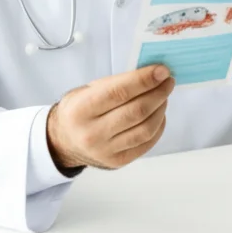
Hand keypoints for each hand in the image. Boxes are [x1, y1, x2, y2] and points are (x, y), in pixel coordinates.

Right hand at [47, 65, 174, 171]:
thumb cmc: (79, 109)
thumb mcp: (87, 90)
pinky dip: (158, 126)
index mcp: (81, 109)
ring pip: (145, 129)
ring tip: (163, 96)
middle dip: (158, 93)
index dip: (144, 80)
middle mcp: (92, 133)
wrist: (63, 141)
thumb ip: (117, 83)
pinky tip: (159, 114)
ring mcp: (105, 151)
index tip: (162, 70)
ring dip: (161, 109)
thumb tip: (151, 74)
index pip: (119, 92)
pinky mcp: (117, 161)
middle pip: (136, 111)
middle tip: (168, 81)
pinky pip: (146, 143)